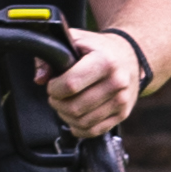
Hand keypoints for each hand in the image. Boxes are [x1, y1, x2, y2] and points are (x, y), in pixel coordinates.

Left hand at [46, 23, 144, 137]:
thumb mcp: (76, 40)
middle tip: (57, 96)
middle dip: (57, 103)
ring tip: (65, 104)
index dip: (54, 88)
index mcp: (105, 61)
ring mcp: (121, 100)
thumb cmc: (99, 49)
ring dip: (66, 116)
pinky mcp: (123, 114)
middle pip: (75, 107)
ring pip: (82, 122)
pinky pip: (94, 130)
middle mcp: (117, 82)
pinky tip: (75, 117)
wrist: (130, 56)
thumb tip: (40, 78)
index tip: (52, 84)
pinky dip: (79, 128)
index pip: (71, 85)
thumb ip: (52, 54)